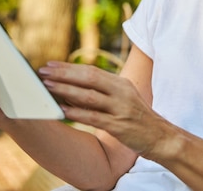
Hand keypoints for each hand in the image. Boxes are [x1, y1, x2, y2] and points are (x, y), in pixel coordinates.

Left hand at [39, 62, 170, 156]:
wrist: (159, 136)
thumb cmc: (136, 117)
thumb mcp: (123, 97)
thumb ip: (103, 90)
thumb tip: (72, 85)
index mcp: (121, 83)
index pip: (91, 70)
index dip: (69, 67)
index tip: (50, 65)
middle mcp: (121, 92)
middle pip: (89, 78)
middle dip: (64, 74)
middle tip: (43, 72)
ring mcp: (120, 109)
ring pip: (89, 96)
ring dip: (66, 90)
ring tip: (48, 87)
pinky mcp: (119, 126)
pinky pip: (94, 117)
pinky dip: (77, 113)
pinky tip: (62, 110)